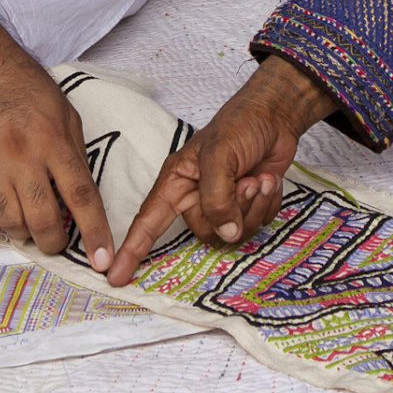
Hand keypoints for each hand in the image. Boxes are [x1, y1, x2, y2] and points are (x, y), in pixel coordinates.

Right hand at [0, 0, 113, 266]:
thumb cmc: (22, 84)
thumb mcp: (62, 110)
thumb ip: (73, 153)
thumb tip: (81, 197)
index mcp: (53, 139)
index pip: (81, 197)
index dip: (95, 233)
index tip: (106, 261)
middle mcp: (21, 154)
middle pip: (44, 219)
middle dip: (55, 242)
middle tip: (57, 240)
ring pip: (11, 224)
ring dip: (24, 235)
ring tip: (28, 225)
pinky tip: (1, 221)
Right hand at [104, 56, 335, 286]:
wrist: (276, 116)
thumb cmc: (239, 126)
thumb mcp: (219, 155)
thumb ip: (216, 197)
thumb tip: (225, 233)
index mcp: (176, 182)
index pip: (148, 221)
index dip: (132, 250)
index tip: (116, 276)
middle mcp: (196, 196)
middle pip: (205, 232)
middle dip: (232, 210)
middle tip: (248, 182)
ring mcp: (223, 203)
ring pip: (233, 233)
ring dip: (254, 206)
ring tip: (260, 178)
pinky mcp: (248, 206)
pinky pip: (257, 225)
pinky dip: (268, 204)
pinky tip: (268, 180)